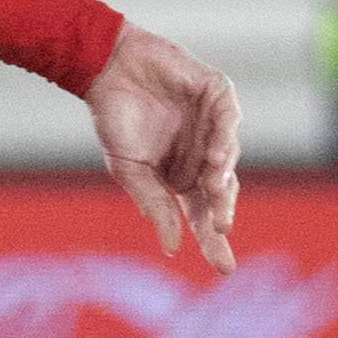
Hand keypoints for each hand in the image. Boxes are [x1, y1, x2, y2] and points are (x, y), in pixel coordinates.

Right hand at [85, 21, 239, 274]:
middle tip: (220, 227)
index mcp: (182, 177)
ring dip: (223, 176)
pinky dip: (226, 137)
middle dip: (222, 210)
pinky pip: (229, 119)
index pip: (203, 215)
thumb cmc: (115, 119)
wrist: (107, 68)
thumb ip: (154, 204)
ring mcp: (213, 124)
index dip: (213, 241)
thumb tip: (172, 248)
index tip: (224, 269)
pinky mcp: (217, 94)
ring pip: (230, 157)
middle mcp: (203, 155)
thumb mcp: (130, 170)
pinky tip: (216, 156)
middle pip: (222, 191)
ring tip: (216, 190)